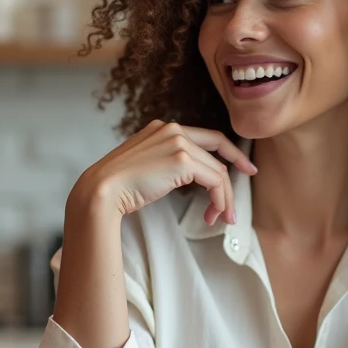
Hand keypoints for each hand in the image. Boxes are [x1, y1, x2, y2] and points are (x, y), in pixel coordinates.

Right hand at [74, 120, 256, 226]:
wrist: (102, 191)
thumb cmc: (119, 187)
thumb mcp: (148, 167)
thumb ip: (168, 163)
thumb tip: (194, 178)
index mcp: (163, 127)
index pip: (207, 137)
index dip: (231, 152)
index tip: (245, 167)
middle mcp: (173, 128)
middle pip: (217, 155)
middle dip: (230, 182)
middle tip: (234, 209)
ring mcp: (178, 141)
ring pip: (218, 171)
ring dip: (224, 199)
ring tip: (220, 219)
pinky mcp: (182, 159)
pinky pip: (215, 180)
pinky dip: (220, 200)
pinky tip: (213, 215)